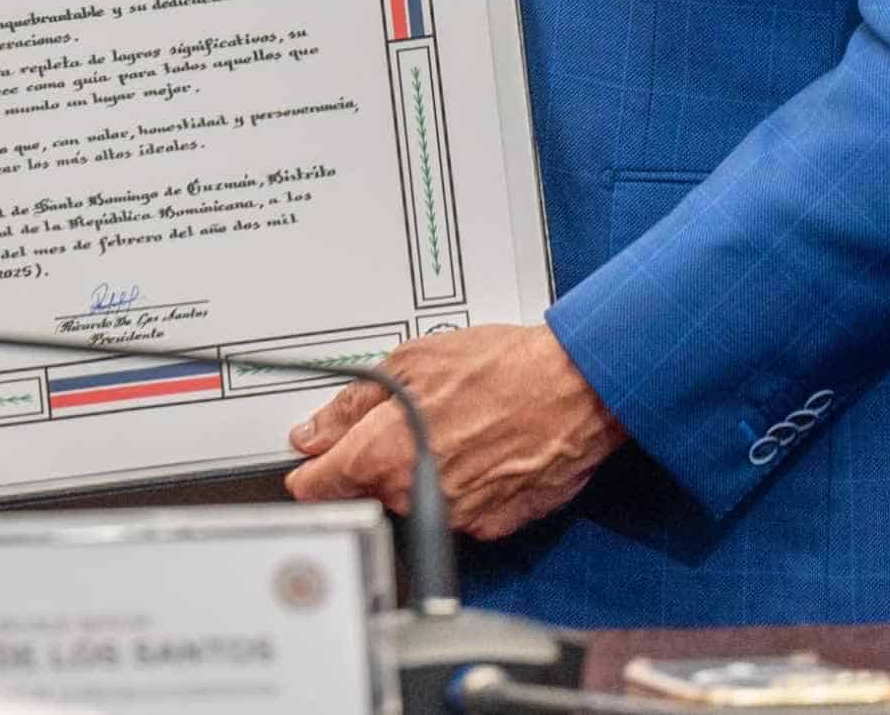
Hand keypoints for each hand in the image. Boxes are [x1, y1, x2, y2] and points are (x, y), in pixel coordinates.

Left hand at [280, 323, 624, 543]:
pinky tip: (484, 449)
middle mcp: (413, 495)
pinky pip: (458, 511)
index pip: (316, 487)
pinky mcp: (489, 527)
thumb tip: (312, 433)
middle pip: (368, 492)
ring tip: (459, 428)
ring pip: (415, 502)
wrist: (578, 390)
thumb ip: (352, 404)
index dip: (313, 470)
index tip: (316, 462)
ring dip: (424, 473)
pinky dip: (464, 486)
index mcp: (383, 454)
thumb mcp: (412, 361)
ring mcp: (453, 517)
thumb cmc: (504, 368)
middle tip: (411, 422)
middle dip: (378, 463)